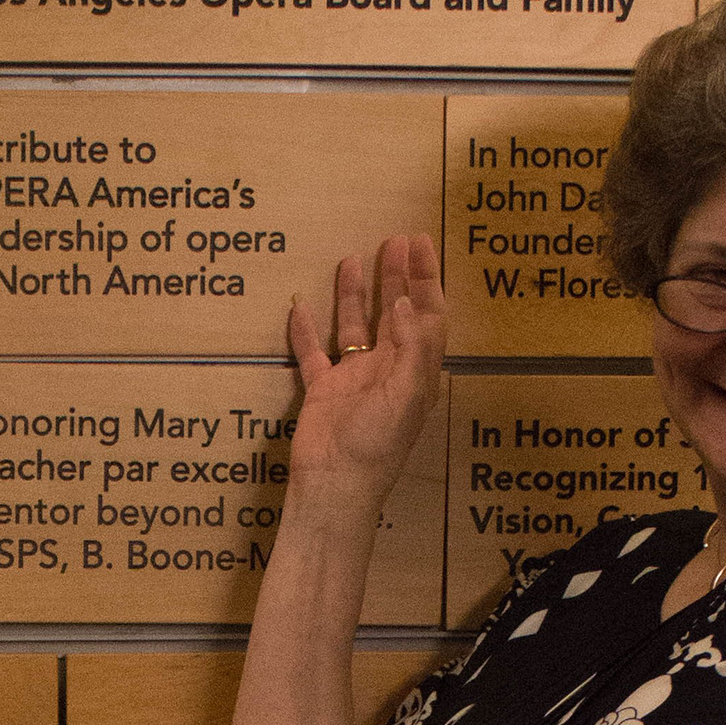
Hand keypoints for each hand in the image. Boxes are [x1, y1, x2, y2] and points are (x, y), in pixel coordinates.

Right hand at [284, 235, 446, 509]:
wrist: (336, 484)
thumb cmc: (377, 446)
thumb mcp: (406, 394)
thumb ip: (409, 346)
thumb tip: (404, 302)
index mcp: (415, 370)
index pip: (426, 314)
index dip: (426, 278)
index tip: (420, 243)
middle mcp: (387, 369)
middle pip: (395, 313)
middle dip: (397, 277)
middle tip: (394, 240)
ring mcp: (354, 379)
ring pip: (355, 327)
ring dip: (355, 294)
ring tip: (351, 258)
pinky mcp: (322, 391)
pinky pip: (313, 354)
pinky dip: (306, 331)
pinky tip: (299, 306)